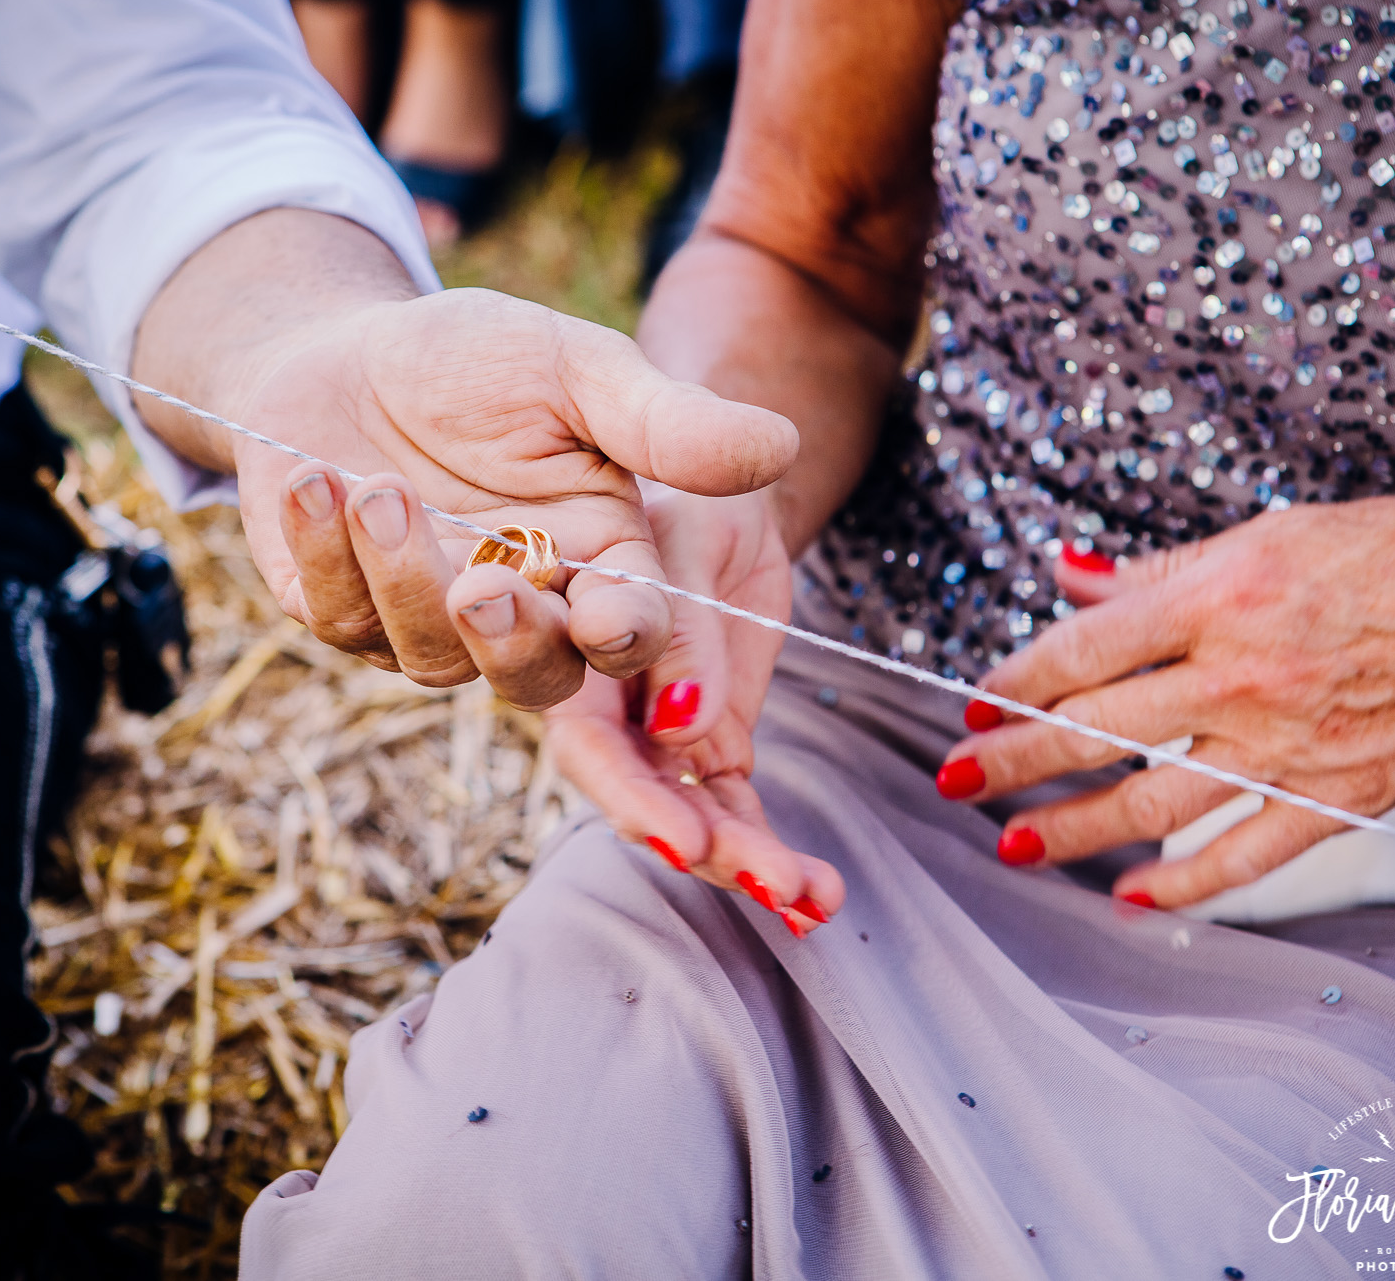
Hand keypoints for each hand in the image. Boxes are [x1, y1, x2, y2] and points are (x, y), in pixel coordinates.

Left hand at [132, 212, 797, 710]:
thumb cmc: (475, 360)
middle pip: (537, 678)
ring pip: (430, 656)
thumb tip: (780, 444)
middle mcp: (522, 608)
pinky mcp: (342, 611)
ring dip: (401, 577)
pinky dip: (324, 548)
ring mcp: (426, 622)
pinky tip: (316, 478)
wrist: (344, 349)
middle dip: (513, 642)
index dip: (631, 643)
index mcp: (598, 559)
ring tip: (375, 489)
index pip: (631, 630)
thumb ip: (666, 421)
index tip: (612, 619)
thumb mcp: (576, 370)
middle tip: (483, 588)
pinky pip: (338, 615)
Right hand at [543, 488, 843, 933]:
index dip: (632, 799)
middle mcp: (609, 710)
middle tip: (773, 882)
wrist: (732, 496)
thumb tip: (684, 731)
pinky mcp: (712, 745)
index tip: (685, 841)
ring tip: (814, 899)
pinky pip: (737, 810)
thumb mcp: (691, 541)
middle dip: (706, 848)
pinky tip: (819, 896)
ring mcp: (660, 737)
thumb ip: (682, 630)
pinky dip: (775, 852)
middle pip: (645, 799)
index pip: (590, 744)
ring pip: (695, 816)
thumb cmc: (693, 495)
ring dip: (749, 863)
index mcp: (576, 652)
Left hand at [935, 493, 1394, 907]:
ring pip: (1152, 801)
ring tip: (1014, 844)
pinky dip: (1182, 884)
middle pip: (1096, 730)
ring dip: (1072, 829)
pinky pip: (1243, 856)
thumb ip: (1159, 569)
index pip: (1083, 650)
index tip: (976, 706)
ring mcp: (1288, 746)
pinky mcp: (1335, 796)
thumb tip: (1069, 575)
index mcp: (1219, 599)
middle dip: (1014, 761)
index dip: (1017, 683)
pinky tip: (1129, 896)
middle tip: (956, 781)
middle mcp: (1242, 677)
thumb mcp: (1267, 535)